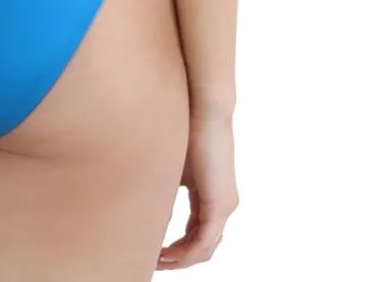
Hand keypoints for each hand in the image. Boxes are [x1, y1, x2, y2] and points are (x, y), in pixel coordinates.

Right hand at [158, 110, 238, 269]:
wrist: (205, 107)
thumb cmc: (187, 124)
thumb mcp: (172, 162)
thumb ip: (164, 184)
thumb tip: (144, 198)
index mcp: (211, 195)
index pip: (195, 233)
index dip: (175, 247)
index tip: (153, 251)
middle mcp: (222, 205)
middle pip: (200, 247)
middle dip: (176, 259)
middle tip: (152, 262)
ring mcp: (224, 206)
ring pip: (203, 249)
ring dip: (178, 260)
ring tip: (156, 261)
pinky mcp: (220, 204)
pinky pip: (203, 242)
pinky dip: (184, 253)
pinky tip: (165, 254)